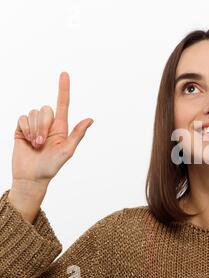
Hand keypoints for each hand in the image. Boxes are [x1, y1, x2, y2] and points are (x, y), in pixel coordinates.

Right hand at [8, 72, 92, 222]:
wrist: (31, 176)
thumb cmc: (51, 166)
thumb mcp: (67, 151)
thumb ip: (77, 134)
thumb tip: (90, 119)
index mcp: (61, 127)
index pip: (63, 104)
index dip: (63, 89)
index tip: (65, 74)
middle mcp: (48, 124)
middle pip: (46, 109)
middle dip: (43, 125)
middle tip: (42, 143)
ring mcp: (34, 125)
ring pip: (33, 113)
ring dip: (34, 130)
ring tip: (36, 144)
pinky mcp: (21, 128)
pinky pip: (22, 118)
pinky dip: (25, 129)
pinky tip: (27, 140)